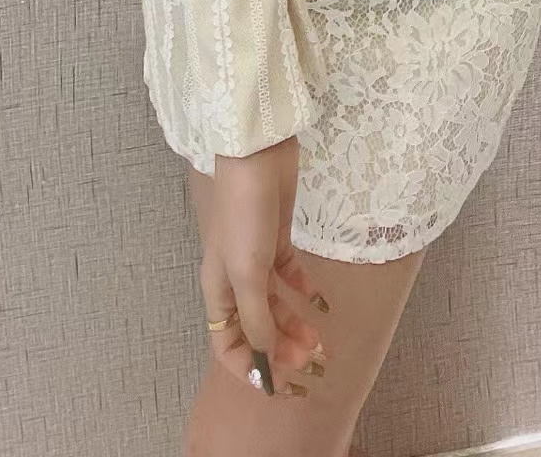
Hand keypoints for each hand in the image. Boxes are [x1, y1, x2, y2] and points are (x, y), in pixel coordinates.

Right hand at [199, 135, 334, 399]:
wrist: (256, 153)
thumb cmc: (244, 212)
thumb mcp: (247, 272)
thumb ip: (256, 318)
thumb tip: (264, 361)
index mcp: (218, 290)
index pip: (228, 345)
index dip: (253, 370)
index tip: (284, 386)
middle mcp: (234, 278)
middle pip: (257, 328)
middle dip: (282, 350)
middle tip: (313, 363)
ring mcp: (256, 257)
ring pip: (275, 305)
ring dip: (295, 326)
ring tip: (321, 342)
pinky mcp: (277, 237)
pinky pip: (290, 276)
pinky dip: (304, 292)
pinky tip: (322, 304)